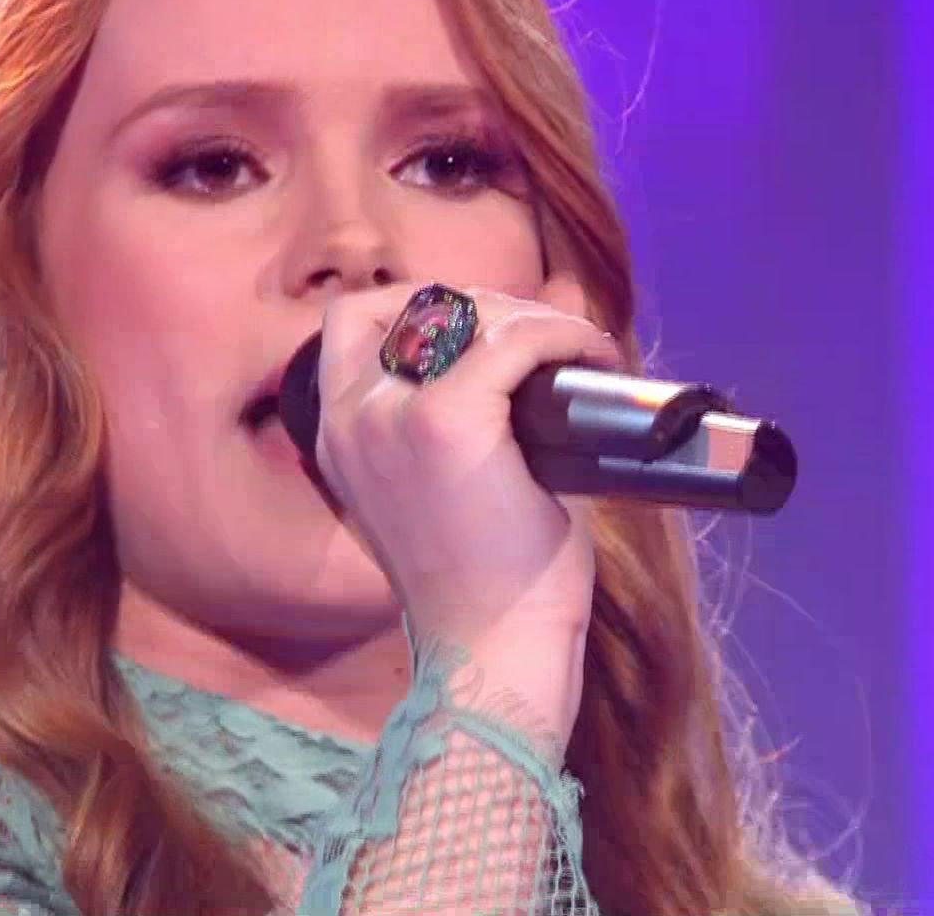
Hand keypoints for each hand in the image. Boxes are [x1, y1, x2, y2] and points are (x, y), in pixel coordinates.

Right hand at [308, 274, 619, 652]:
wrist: (494, 646)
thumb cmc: (491, 574)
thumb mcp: (468, 468)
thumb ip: (490, 385)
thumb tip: (561, 288)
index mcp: (338, 433)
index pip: (355, 318)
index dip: (425, 304)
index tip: (489, 331)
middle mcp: (351, 416)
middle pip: (418, 301)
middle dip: (493, 307)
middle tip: (550, 342)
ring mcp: (392, 416)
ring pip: (471, 312)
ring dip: (533, 319)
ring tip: (578, 352)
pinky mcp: (447, 421)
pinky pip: (516, 340)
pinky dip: (564, 337)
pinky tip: (595, 360)